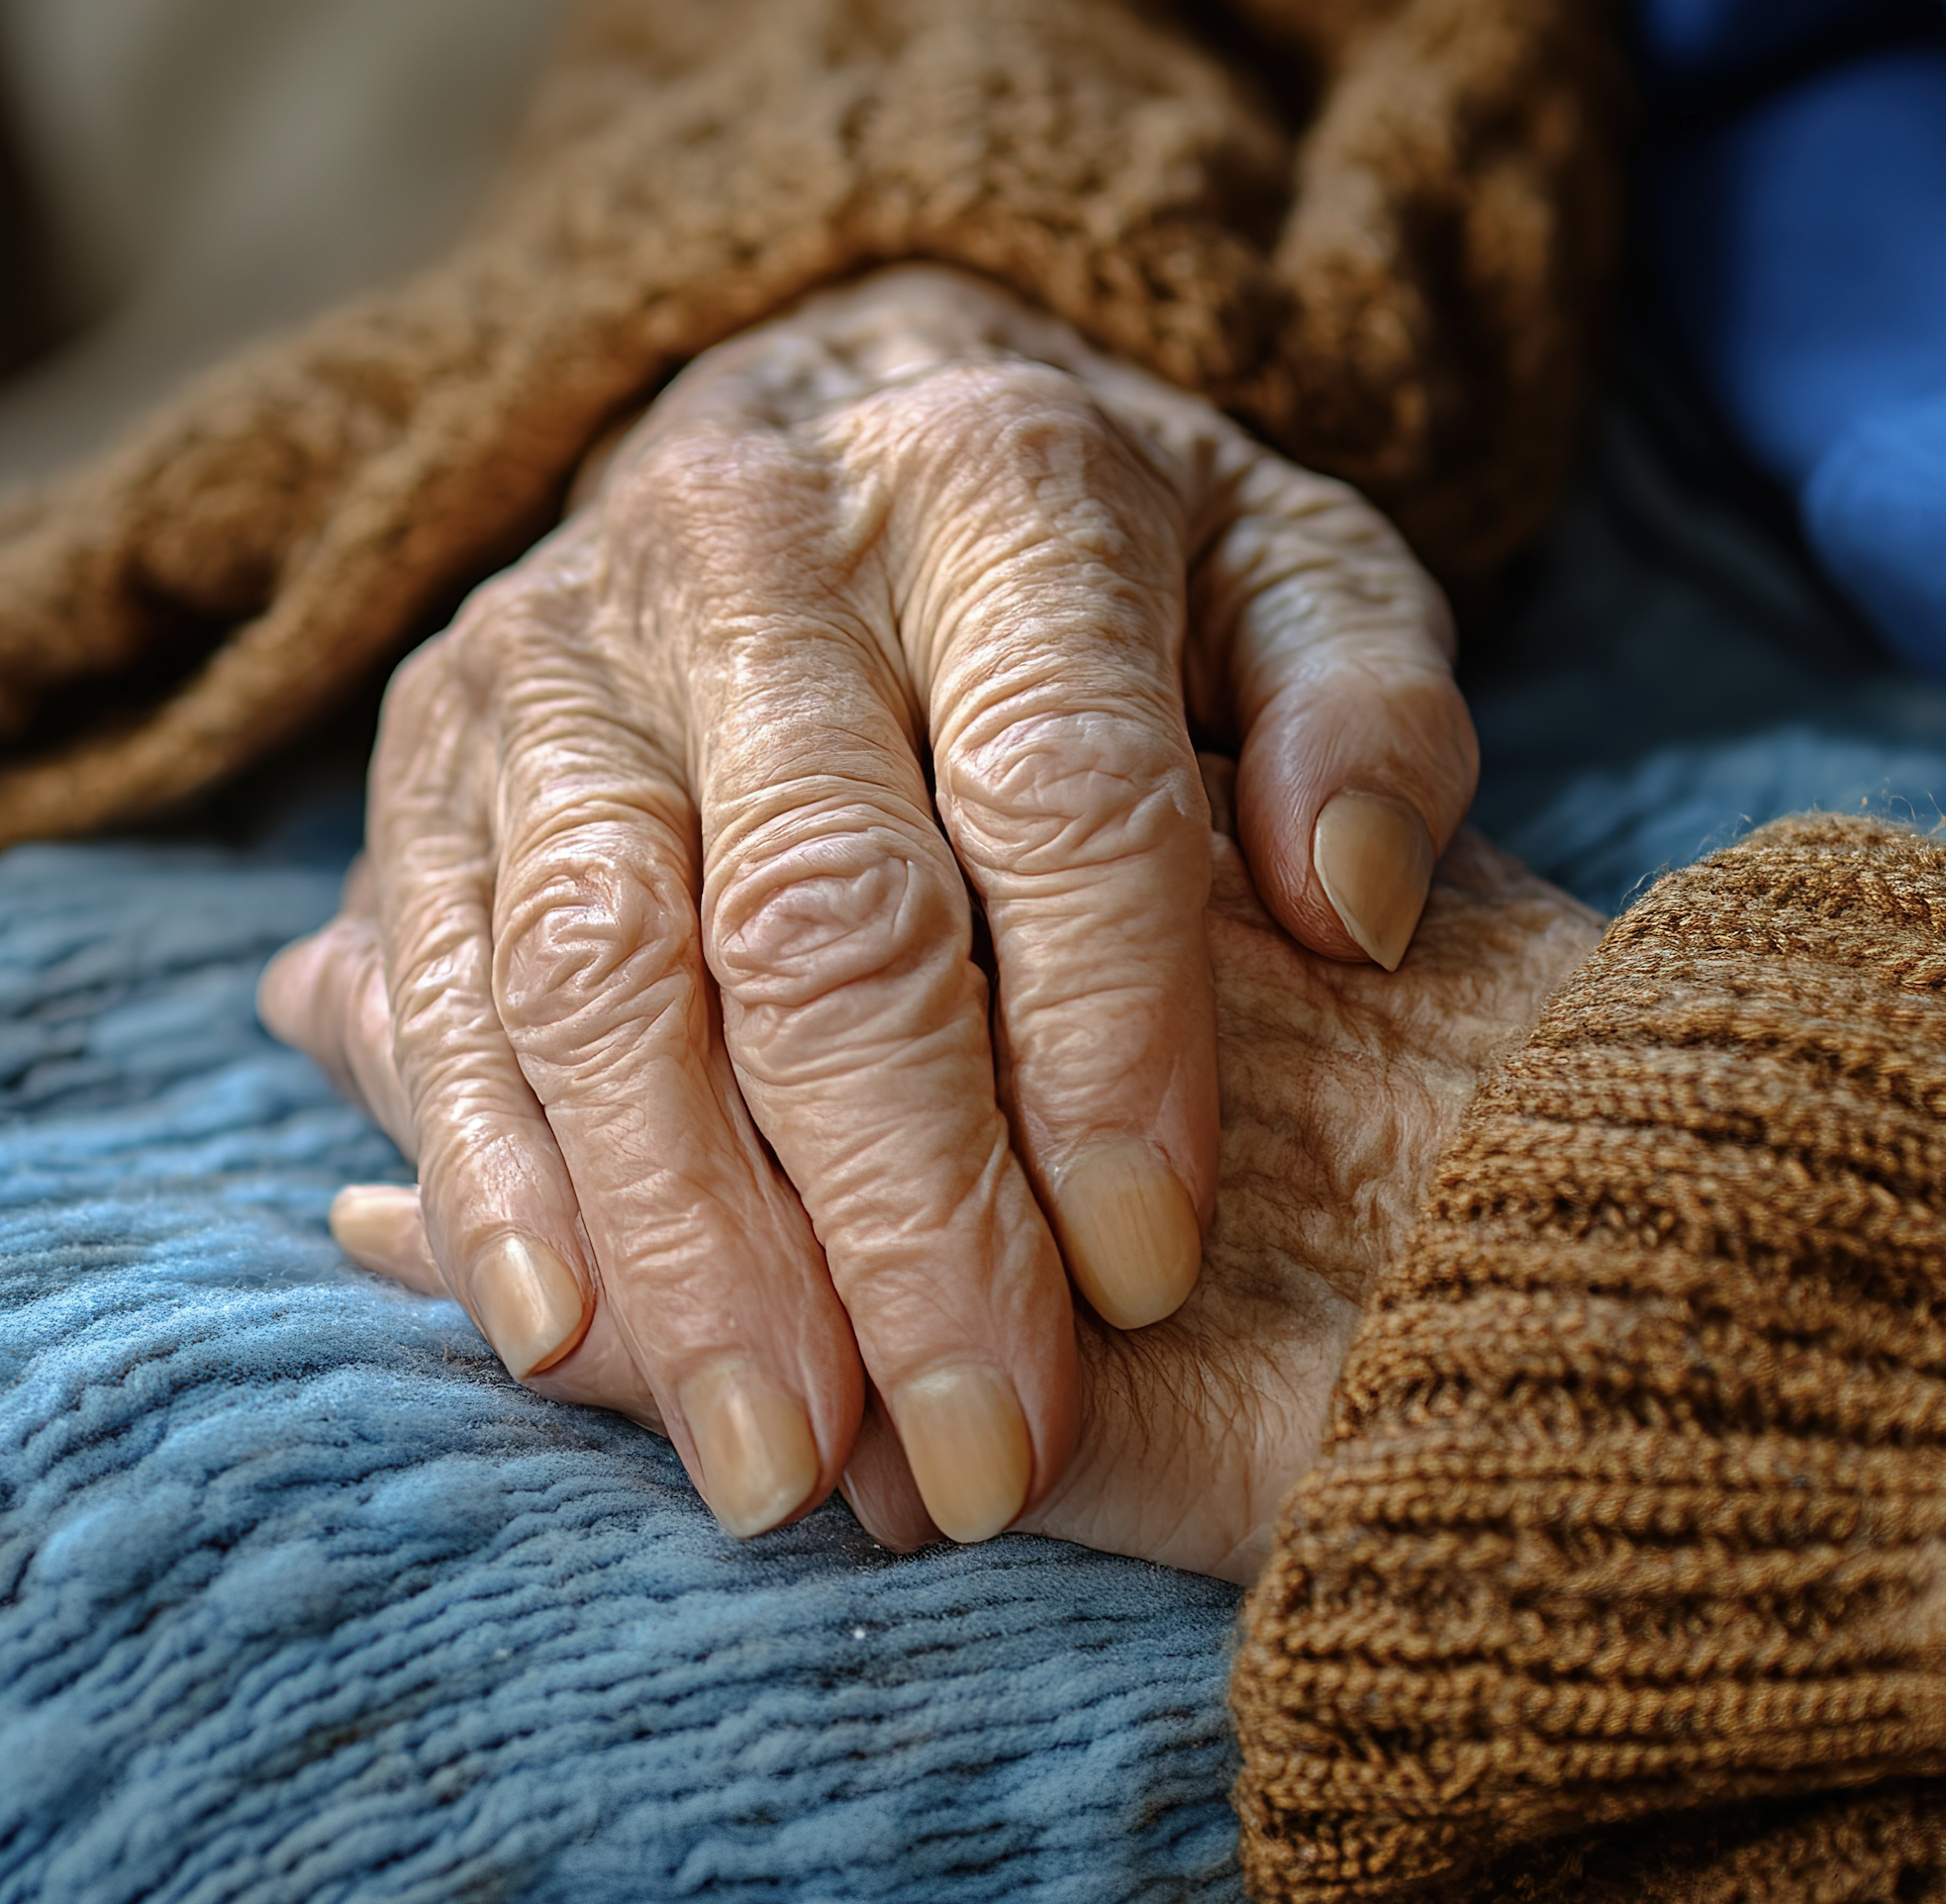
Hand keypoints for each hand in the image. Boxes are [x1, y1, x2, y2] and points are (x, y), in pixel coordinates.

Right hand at [259, 264, 1477, 1548]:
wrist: (827, 434)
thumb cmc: (1101, 567)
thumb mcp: (1283, 581)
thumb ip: (1363, 713)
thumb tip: (1359, 902)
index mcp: (998, 484)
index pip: (1059, 790)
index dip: (1105, 1046)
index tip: (1147, 1275)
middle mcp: (753, 546)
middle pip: (818, 918)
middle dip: (901, 1218)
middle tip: (976, 1456)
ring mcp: (565, 651)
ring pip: (602, 973)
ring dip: (688, 1248)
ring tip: (779, 1465)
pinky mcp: (439, 750)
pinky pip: (443, 979)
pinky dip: (494, 1172)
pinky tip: (566, 1340)